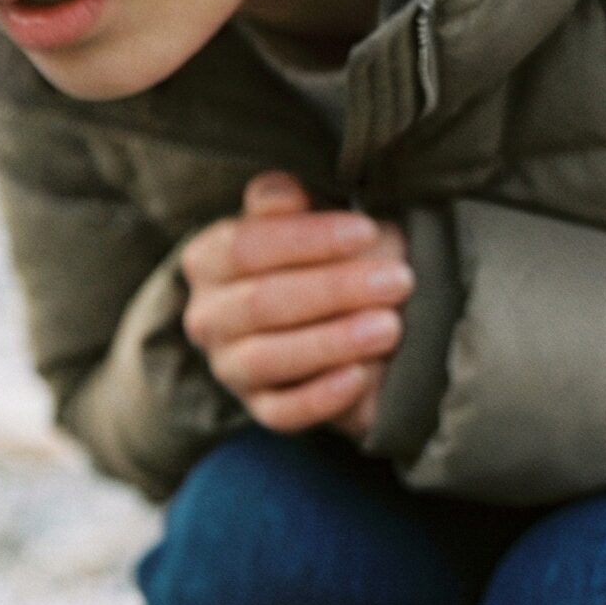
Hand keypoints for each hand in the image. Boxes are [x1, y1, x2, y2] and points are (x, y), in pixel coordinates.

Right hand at [180, 171, 411, 437]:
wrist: (334, 314)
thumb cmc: (319, 256)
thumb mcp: (305, 219)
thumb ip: (285, 204)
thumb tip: (281, 192)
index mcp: (207, 261)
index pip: (244, 248)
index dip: (306, 239)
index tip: (364, 231)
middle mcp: (208, 316)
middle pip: (259, 303)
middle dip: (334, 290)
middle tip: (398, 280)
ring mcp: (229, 366)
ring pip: (267, 358)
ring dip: (332, 342)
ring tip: (389, 327)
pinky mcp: (259, 407)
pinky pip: (281, 412)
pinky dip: (321, 397)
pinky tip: (361, 376)